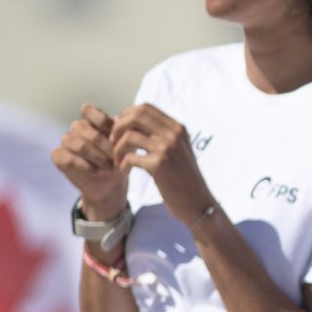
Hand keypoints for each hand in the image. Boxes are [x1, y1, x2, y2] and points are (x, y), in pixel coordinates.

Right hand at [53, 105, 128, 219]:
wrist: (112, 183)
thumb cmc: (119, 160)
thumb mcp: (126, 145)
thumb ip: (123, 134)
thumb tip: (125, 127)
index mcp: (92, 121)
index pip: (87, 110)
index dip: (100, 120)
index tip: (114, 135)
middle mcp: (77, 129)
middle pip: (83, 127)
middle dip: (103, 145)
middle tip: (116, 158)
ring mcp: (67, 142)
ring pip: (76, 143)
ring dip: (95, 156)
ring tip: (108, 167)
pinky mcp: (59, 157)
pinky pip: (66, 157)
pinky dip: (84, 165)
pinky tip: (96, 171)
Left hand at [110, 104, 217, 226]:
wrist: (198, 203)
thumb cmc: (184, 179)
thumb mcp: (178, 151)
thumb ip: (161, 135)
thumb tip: (131, 121)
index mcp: (178, 128)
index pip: (145, 108)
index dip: (126, 115)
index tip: (120, 129)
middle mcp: (174, 134)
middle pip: (135, 116)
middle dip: (118, 127)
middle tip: (113, 142)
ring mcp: (167, 148)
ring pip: (129, 135)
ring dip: (117, 148)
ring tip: (117, 159)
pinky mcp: (159, 165)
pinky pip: (130, 157)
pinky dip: (122, 164)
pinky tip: (124, 171)